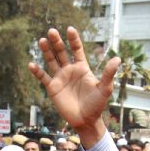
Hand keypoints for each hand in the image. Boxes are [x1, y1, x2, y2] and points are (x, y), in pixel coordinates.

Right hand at [29, 27, 119, 145]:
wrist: (86, 121)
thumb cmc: (97, 105)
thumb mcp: (105, 88)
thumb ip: (108, 74)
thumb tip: (118, 59)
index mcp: (82, 68)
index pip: (76, 49)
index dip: (73, 39)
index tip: (70, 29)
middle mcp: (70, 70)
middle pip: (61, 52)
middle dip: (57, 41)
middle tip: (52, 31)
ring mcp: (60, 78)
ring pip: (51, 61)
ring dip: (46, 51)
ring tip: (42, 40)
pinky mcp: (52, 88)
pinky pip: (42, 78)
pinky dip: (37, 71)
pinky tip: (31, 64)